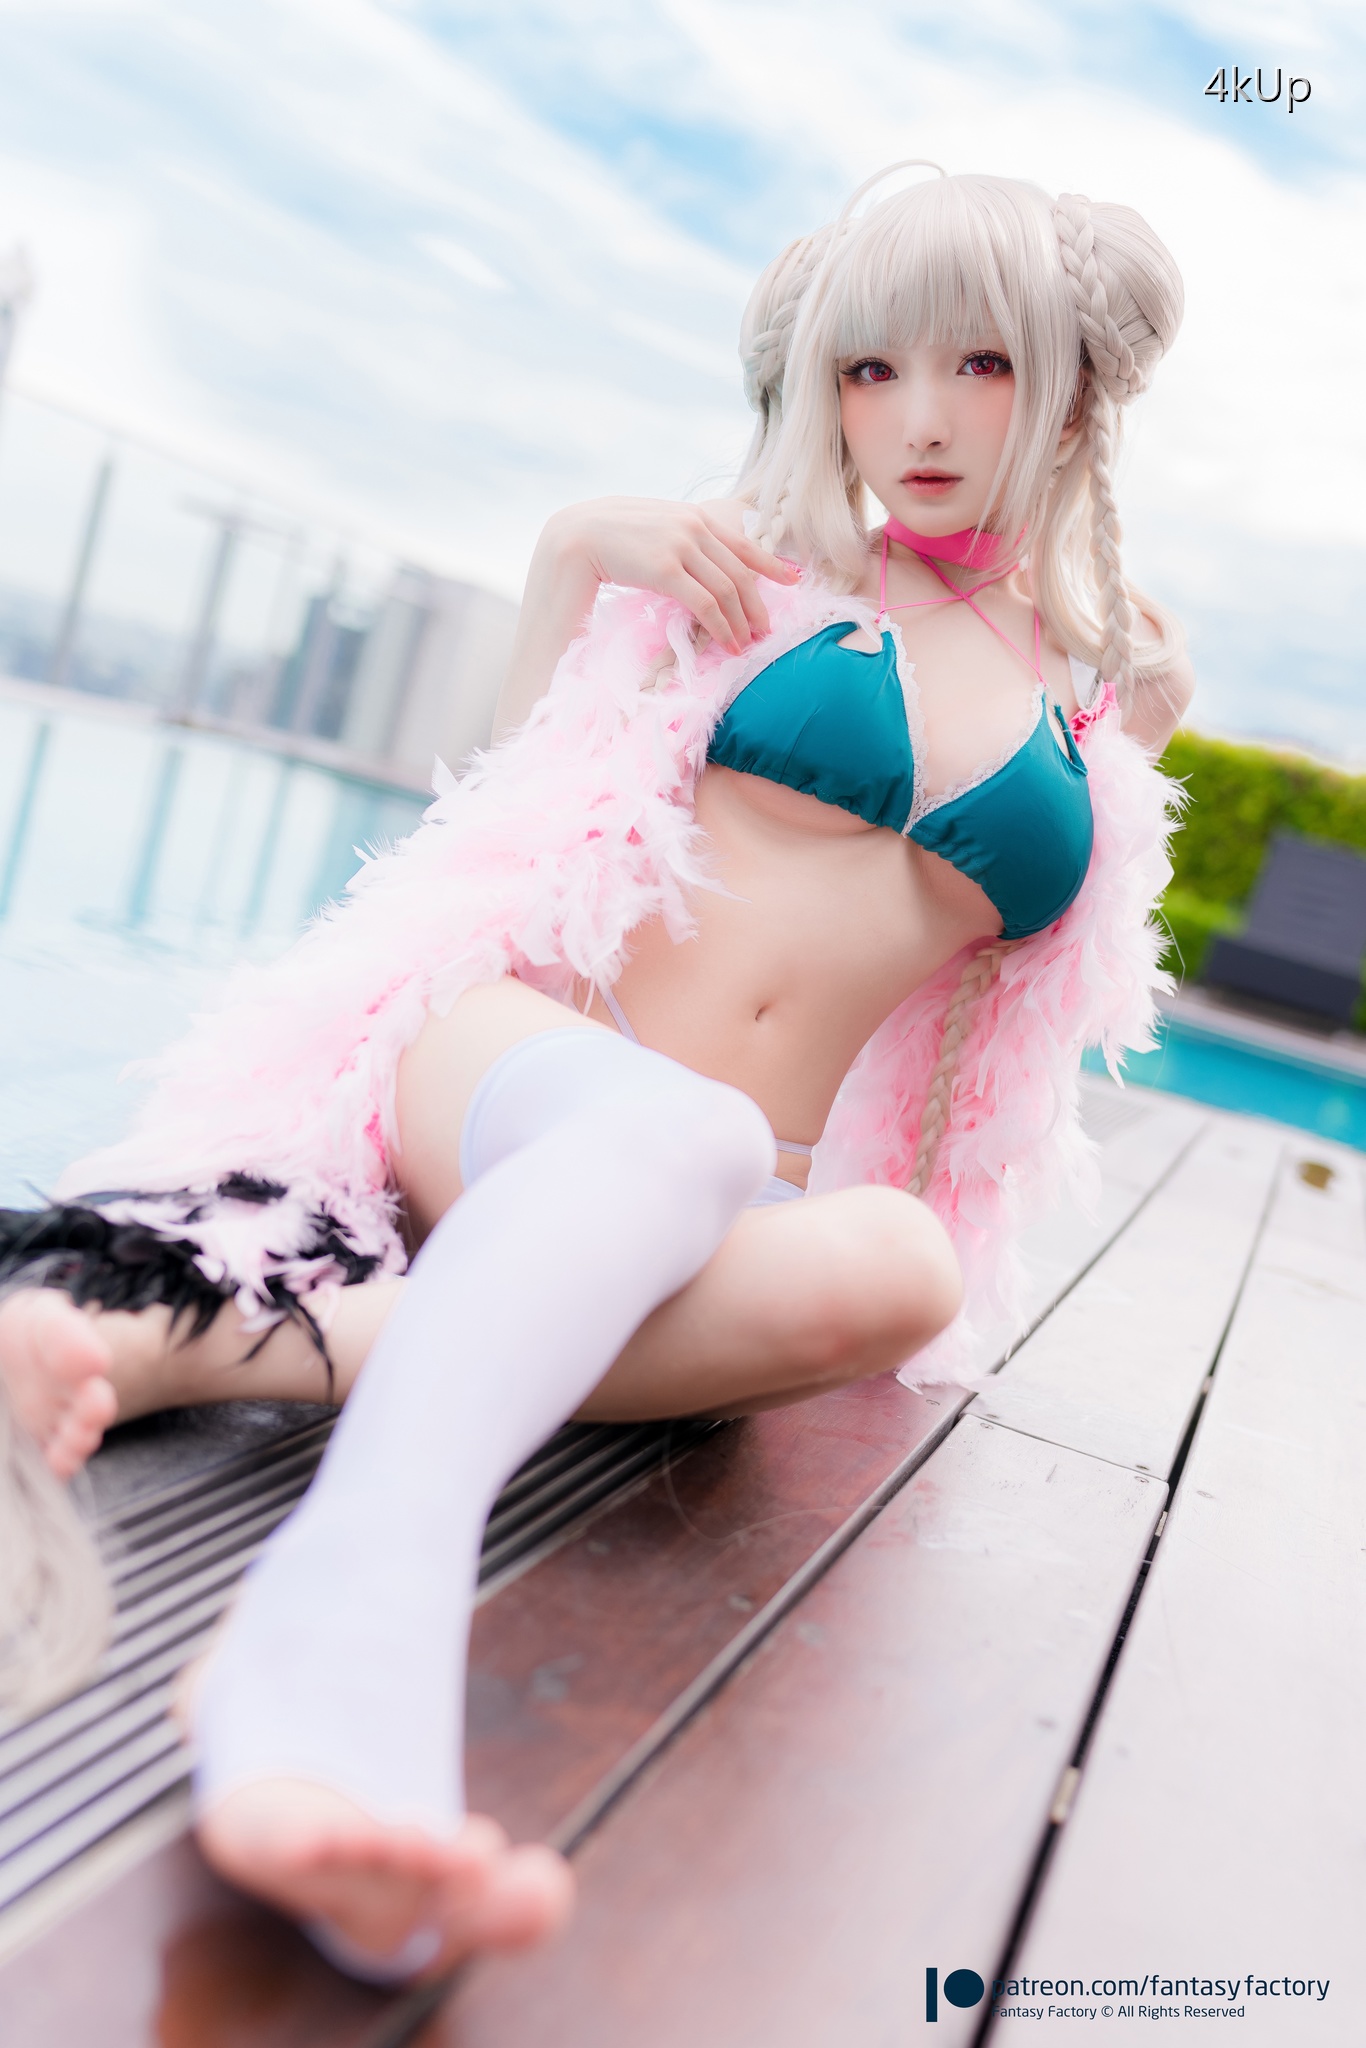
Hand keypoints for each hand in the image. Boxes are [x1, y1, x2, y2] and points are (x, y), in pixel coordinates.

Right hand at [548, 497, 799, 653]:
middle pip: (740, 571)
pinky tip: (727, 643)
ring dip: (741, 622)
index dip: (771, 564)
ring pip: (727, 589)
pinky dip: (721, 627)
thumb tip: (701, 562)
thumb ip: (681, 538)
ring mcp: (680, 545)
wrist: (574, 536)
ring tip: (746, 643)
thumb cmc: (608, 537)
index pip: (743, 541)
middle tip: (765, 630)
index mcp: (693, 515)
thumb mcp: (653, 529)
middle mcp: (693, 526)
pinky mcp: (666, 569)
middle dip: (757, 604)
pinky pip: (705, 603)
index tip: (792, 580)